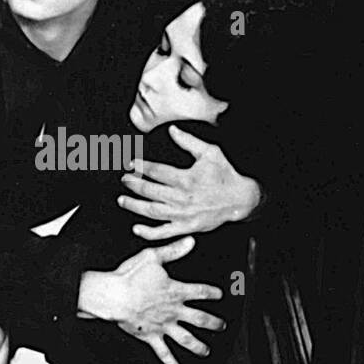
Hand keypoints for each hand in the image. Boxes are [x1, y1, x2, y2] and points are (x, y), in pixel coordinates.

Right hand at [80, 237, 224, 363]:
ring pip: (186, 339)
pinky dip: (170, 362)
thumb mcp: (152, 257)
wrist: (113, 296)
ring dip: (199, 346)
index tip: (220, 295)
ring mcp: (163, 325)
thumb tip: (189, 242)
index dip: (212, 292)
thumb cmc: (129, 277)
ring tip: (206, 351)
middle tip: (221, 326)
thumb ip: (173, 251)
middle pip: (200, 319)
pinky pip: (163, 352)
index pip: (200, 292)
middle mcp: (173, 311)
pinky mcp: (151, 336)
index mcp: (176, 291)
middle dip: (213, 323)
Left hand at [119, 125, 260, 239]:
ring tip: (122, 200)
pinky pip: (163, 232)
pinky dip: (148, 232)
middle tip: (124, 179)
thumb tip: (172, 130)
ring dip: (134, 206)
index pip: (156, 171)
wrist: (240, 199)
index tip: (131, 163)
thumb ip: (189, 141)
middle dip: (133, 184)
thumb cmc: (225, 175)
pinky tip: (136, 228)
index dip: (140, 166)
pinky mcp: (186, 227)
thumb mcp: (210, 152)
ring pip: (152, 212)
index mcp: (186, 179)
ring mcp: (182, 215)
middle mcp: (181, 198)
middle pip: (149, 191)